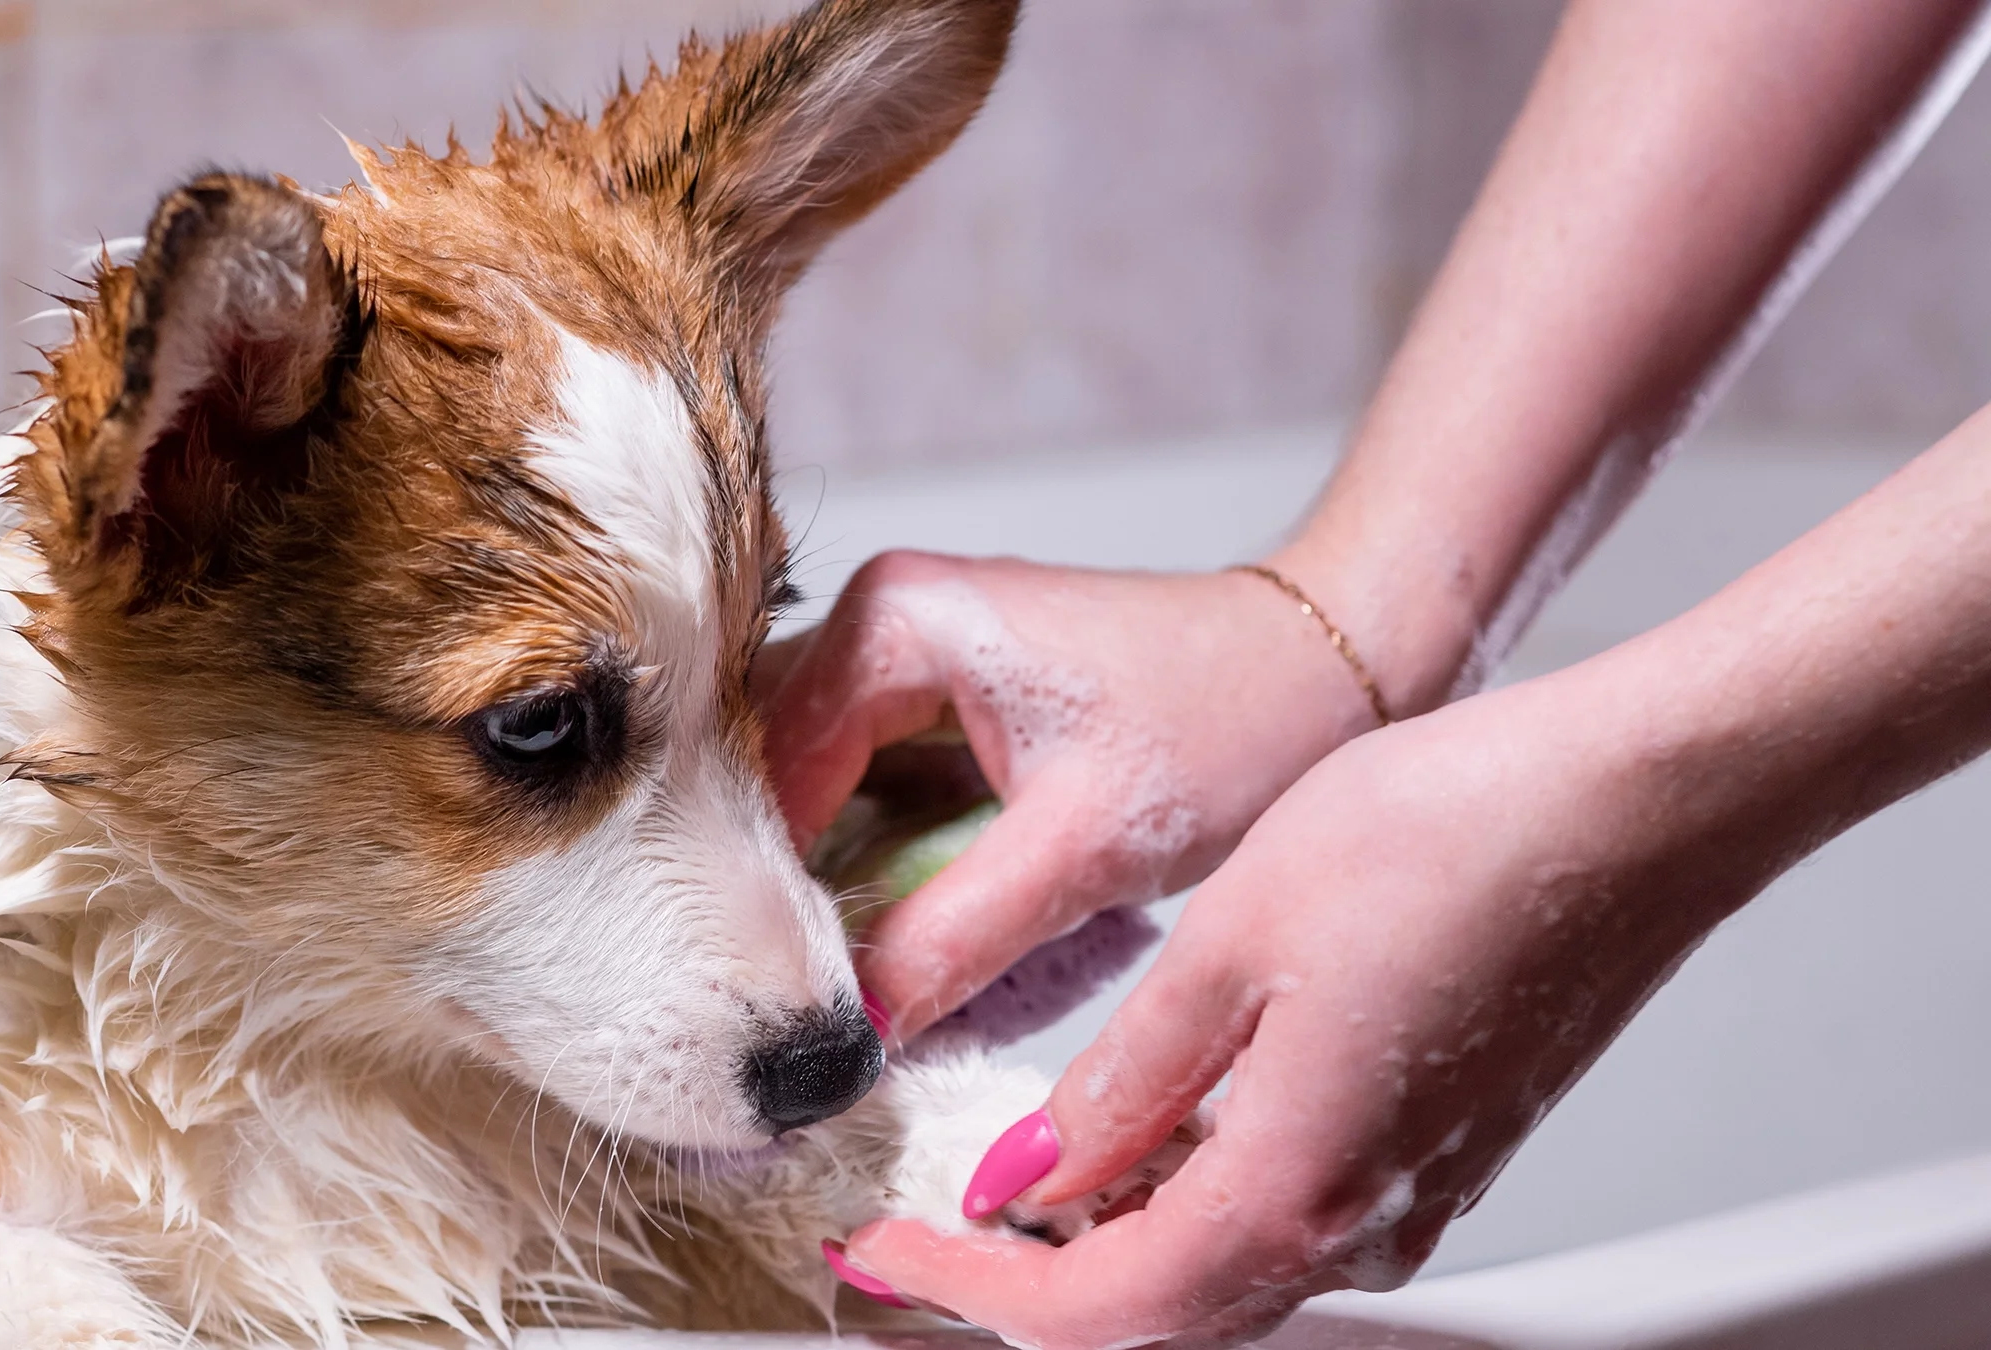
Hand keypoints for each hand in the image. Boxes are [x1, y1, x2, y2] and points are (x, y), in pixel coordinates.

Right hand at [764, 550, 1390, 1038]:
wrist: (1329, 670)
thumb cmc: (1233, 721)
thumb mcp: (1083, 848)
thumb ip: (950, 935)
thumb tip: (849, 1027)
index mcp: (892, 620)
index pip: (771, 776)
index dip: (765, 898)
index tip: (772, 1007)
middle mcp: (876, 619)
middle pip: (768, 779)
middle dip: (778, 895)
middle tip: (792, 1008)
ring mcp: (903, 659)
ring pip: (808, 795)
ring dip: (817, 889)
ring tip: (830, 988)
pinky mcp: (936, 705)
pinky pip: (860, 798)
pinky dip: (865, 873)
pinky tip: (875, 944)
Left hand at [834, 661, 1765, 1347]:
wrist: (1637, 800)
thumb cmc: (1457, 839)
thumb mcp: (1233, 942)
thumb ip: (1124, 1085)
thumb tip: (1029, 1179)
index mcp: (1297, 1188)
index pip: (1095, 1312)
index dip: (966, 1292)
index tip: (878, 1250)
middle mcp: (1362, 1220)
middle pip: (1158, 1310)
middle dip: (1022, 1283)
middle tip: (921, 1225)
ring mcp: (1413, 1190)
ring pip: (1221, 1267)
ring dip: (1104, 1239)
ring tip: (1005, 1169)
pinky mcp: (1440, 1145)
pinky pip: (1284, 1214)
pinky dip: (1186, 1195)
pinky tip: (1141, 1124)